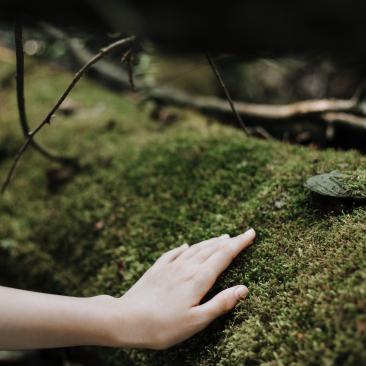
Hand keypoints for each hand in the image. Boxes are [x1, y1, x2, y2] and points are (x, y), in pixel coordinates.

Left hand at [112, 228, 255, 348]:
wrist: (126, 319)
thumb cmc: (163, 326)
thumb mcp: (196, 321)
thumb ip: (220, 304)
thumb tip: (243, 289)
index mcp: (198, 279)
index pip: (224, 256)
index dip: (240, 244)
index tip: (251, 233)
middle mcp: (186, 268)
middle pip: (212, 249)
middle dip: (229, 241)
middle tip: (242, 234)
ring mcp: (170, 267)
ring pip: (195, 249)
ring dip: (210, 242)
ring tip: (221, 237)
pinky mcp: (157, 269)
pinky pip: (173, 253)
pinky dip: (183, 248)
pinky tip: (185, 246)